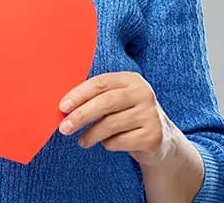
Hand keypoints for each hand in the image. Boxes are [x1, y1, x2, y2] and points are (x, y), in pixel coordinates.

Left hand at [58, 71, 179, 167]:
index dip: (79, 94)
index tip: (62, 107)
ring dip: (91, 135)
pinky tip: (108, 143)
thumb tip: (64, 107)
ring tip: (82, 141)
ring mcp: (151, 114)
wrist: (161, 140)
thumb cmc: (128, 117)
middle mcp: (143, 93)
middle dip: (81, 116)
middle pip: (105, 102)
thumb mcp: (117, 101)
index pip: (100, 83)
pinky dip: (109, 144)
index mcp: (131, 79)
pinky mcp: (154, 135)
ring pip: (111, 124)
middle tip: (64, 128)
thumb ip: (96, 98)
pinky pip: (121, 141)